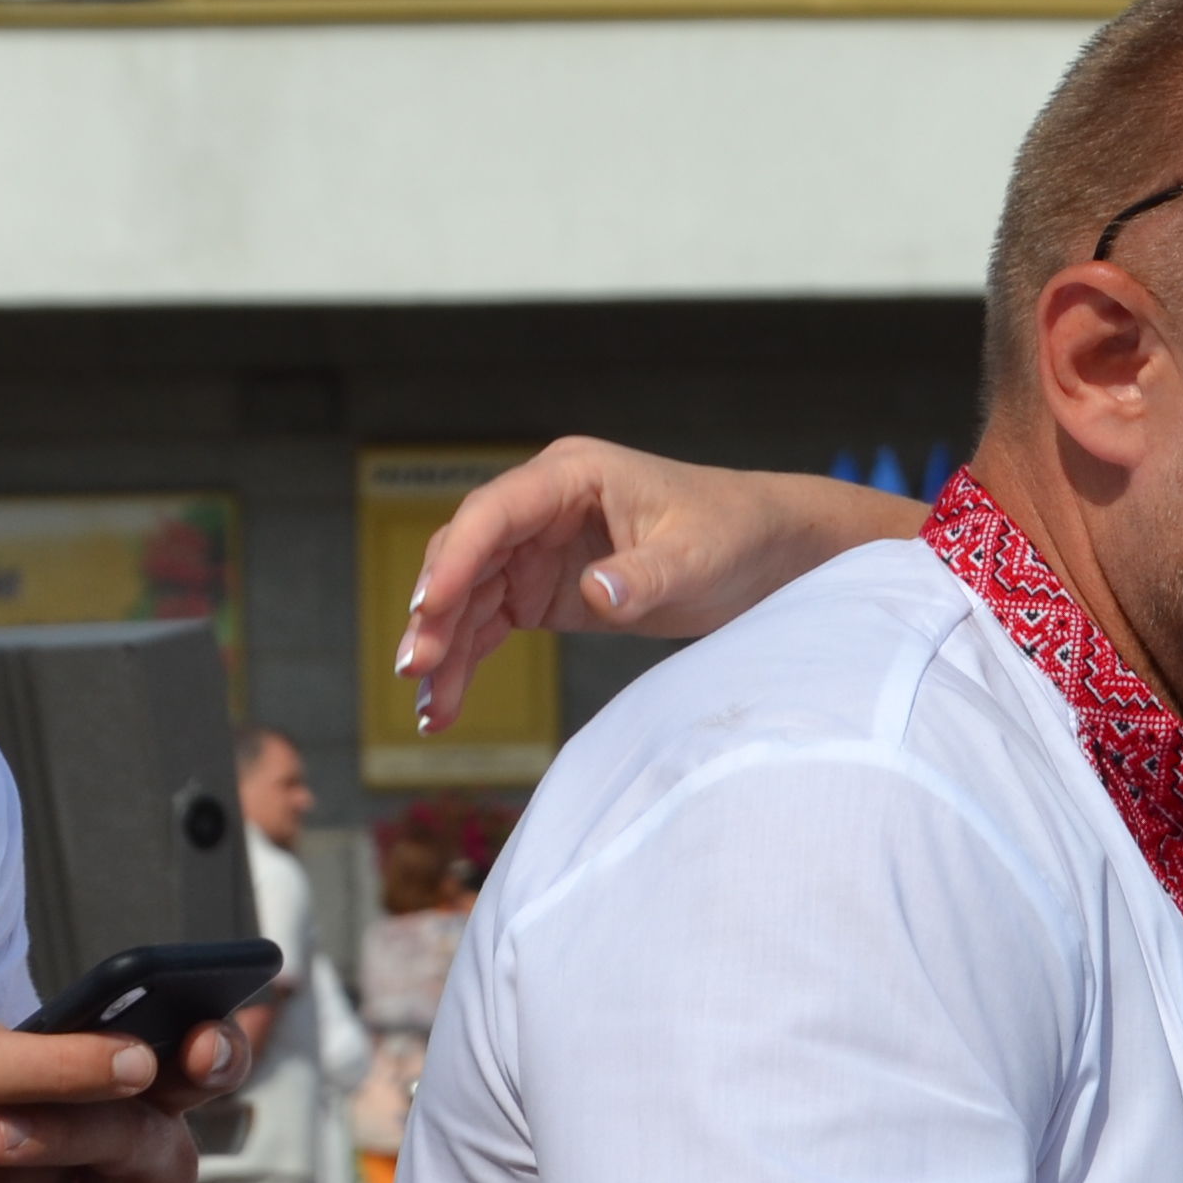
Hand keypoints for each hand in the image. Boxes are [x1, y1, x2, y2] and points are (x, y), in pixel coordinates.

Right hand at [399, 437, 920, 731]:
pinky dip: (466, 661)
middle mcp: (542, 507)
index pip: (495, 511)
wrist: (767, 553)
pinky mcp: (545, 590)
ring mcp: (537, 549)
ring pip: (468, 597)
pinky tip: (444, 705)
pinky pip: (490, 624)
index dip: (455, 558)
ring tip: (428, 707)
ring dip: (443, 648)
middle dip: (435, 612)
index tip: (428, 608)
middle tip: (415, 669)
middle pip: (466, 555)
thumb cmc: (735, 533)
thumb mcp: (699, 556)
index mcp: (571, 475)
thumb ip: (646, 574)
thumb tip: (598, 592)